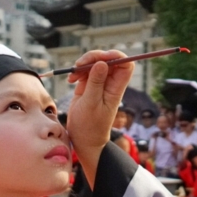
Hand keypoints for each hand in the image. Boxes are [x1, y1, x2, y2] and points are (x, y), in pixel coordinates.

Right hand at [66, 50, 134, 185]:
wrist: (83, 140)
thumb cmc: (89, 126)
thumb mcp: (91, 104)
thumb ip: (96, 83)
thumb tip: (102, 63)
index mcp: (116, 88)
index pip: (125, 65)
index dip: (117, 57)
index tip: (102, 58)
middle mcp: (109, 84)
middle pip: (108, 60)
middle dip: (94, 57)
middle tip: (80, 64)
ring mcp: (98, 84)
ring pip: (94, 63)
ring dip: (83, 64)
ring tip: (72, 76)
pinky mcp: (87, 86)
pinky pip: (84, 71)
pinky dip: (76, 72)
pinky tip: (70, 80)